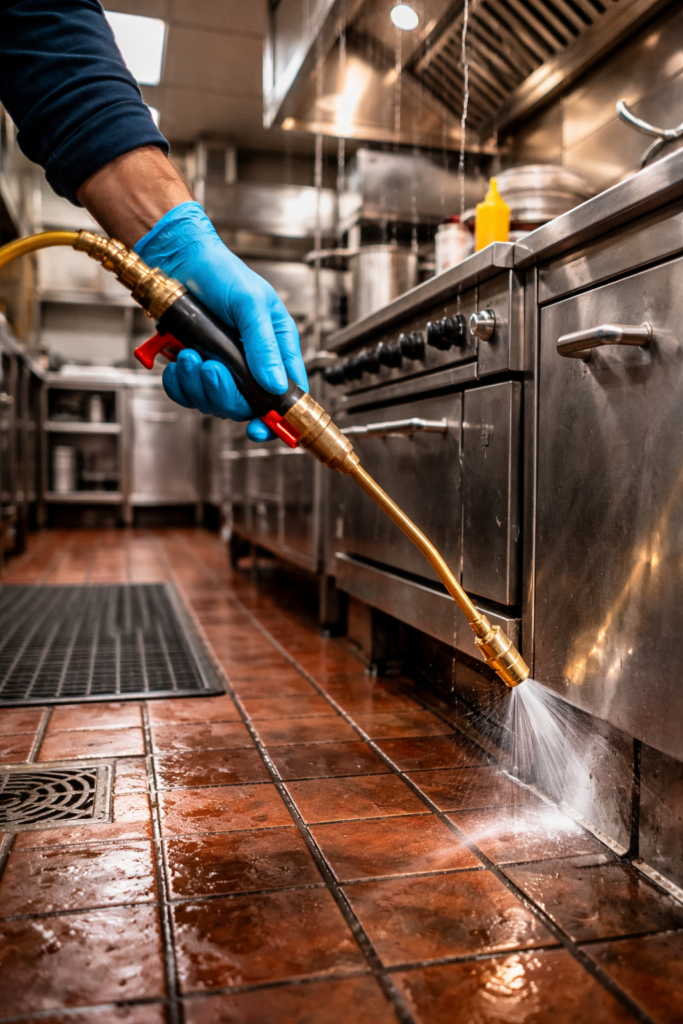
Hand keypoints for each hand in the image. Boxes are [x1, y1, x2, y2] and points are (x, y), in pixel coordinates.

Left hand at [134, 202, 307, 440]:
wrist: (179, 261)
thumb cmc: (222, 273)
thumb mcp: (251, 304)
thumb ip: (263, 346)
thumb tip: (274, 384)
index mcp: (277, 349)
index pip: (287, 394)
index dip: (278, 418)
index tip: (261, 428)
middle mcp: (252, 364)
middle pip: (246, 406)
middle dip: (224, 393)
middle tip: (210, 368)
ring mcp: (224, 369)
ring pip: (216, 403)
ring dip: (199, 386)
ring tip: (191, 356)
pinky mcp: (197, 369)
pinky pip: (189, 395)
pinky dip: (180, 384)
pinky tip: (179, 361)